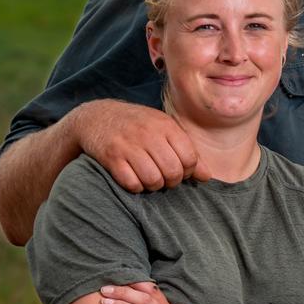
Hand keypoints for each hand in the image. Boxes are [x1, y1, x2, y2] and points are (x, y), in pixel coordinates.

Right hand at [73, 99, 210, 191]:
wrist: (97, 117)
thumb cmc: (137, 126)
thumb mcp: (164, 130)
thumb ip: (186, 151)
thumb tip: (207, 176)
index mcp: (165, 125)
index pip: (189, 158)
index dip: (188, 170)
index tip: (179, 169)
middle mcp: (148, 134)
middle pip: (173, 172)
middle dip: (171, 181)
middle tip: (164, 176)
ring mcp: (129, 145)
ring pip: (153, 180)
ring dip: (153, 185)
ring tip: (149, 177)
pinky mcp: (111, 157)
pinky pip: (131, 184)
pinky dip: (135, 186)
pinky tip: (133, 178)